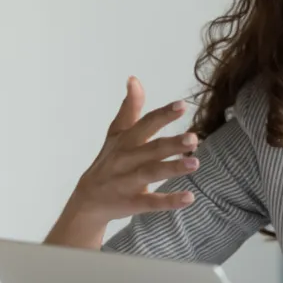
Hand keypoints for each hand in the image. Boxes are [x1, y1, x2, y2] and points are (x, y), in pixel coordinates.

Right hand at [59, 77, 199, 230]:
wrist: (87, 201)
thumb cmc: (109, 161)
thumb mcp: (116, 134)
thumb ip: (129, 108)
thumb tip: (134, 79)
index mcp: (126, 141)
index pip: (146, 124)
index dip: (163, 115)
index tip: (182, 105)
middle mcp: (126, 160)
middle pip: (151, 149)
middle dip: (172, 143)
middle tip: (194, 138)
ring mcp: (128, 182)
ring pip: (151, 173)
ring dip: (173, 168)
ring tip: (196, 163)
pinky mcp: (131, 203)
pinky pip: (151, 202)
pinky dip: (170, 201)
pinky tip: (190, 198)